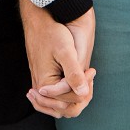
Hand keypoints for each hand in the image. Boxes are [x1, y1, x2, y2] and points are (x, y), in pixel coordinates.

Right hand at [20, 0, 95, 117]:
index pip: (71, 100)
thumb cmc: (51, 33)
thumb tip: (84, 93)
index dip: (85, 88)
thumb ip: (74, 74)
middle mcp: (40, 88)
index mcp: (45, 84)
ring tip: (84, 79)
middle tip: (89, 75)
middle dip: (81, 96)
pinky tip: (75, 83)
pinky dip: (66, 95)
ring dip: (74, 97)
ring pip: (60, 105)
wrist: (38, 21)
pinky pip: (54, 98)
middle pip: (65, 108)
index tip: (91, 70)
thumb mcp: (65, 52)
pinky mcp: (42, 81)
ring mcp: (40, 85)